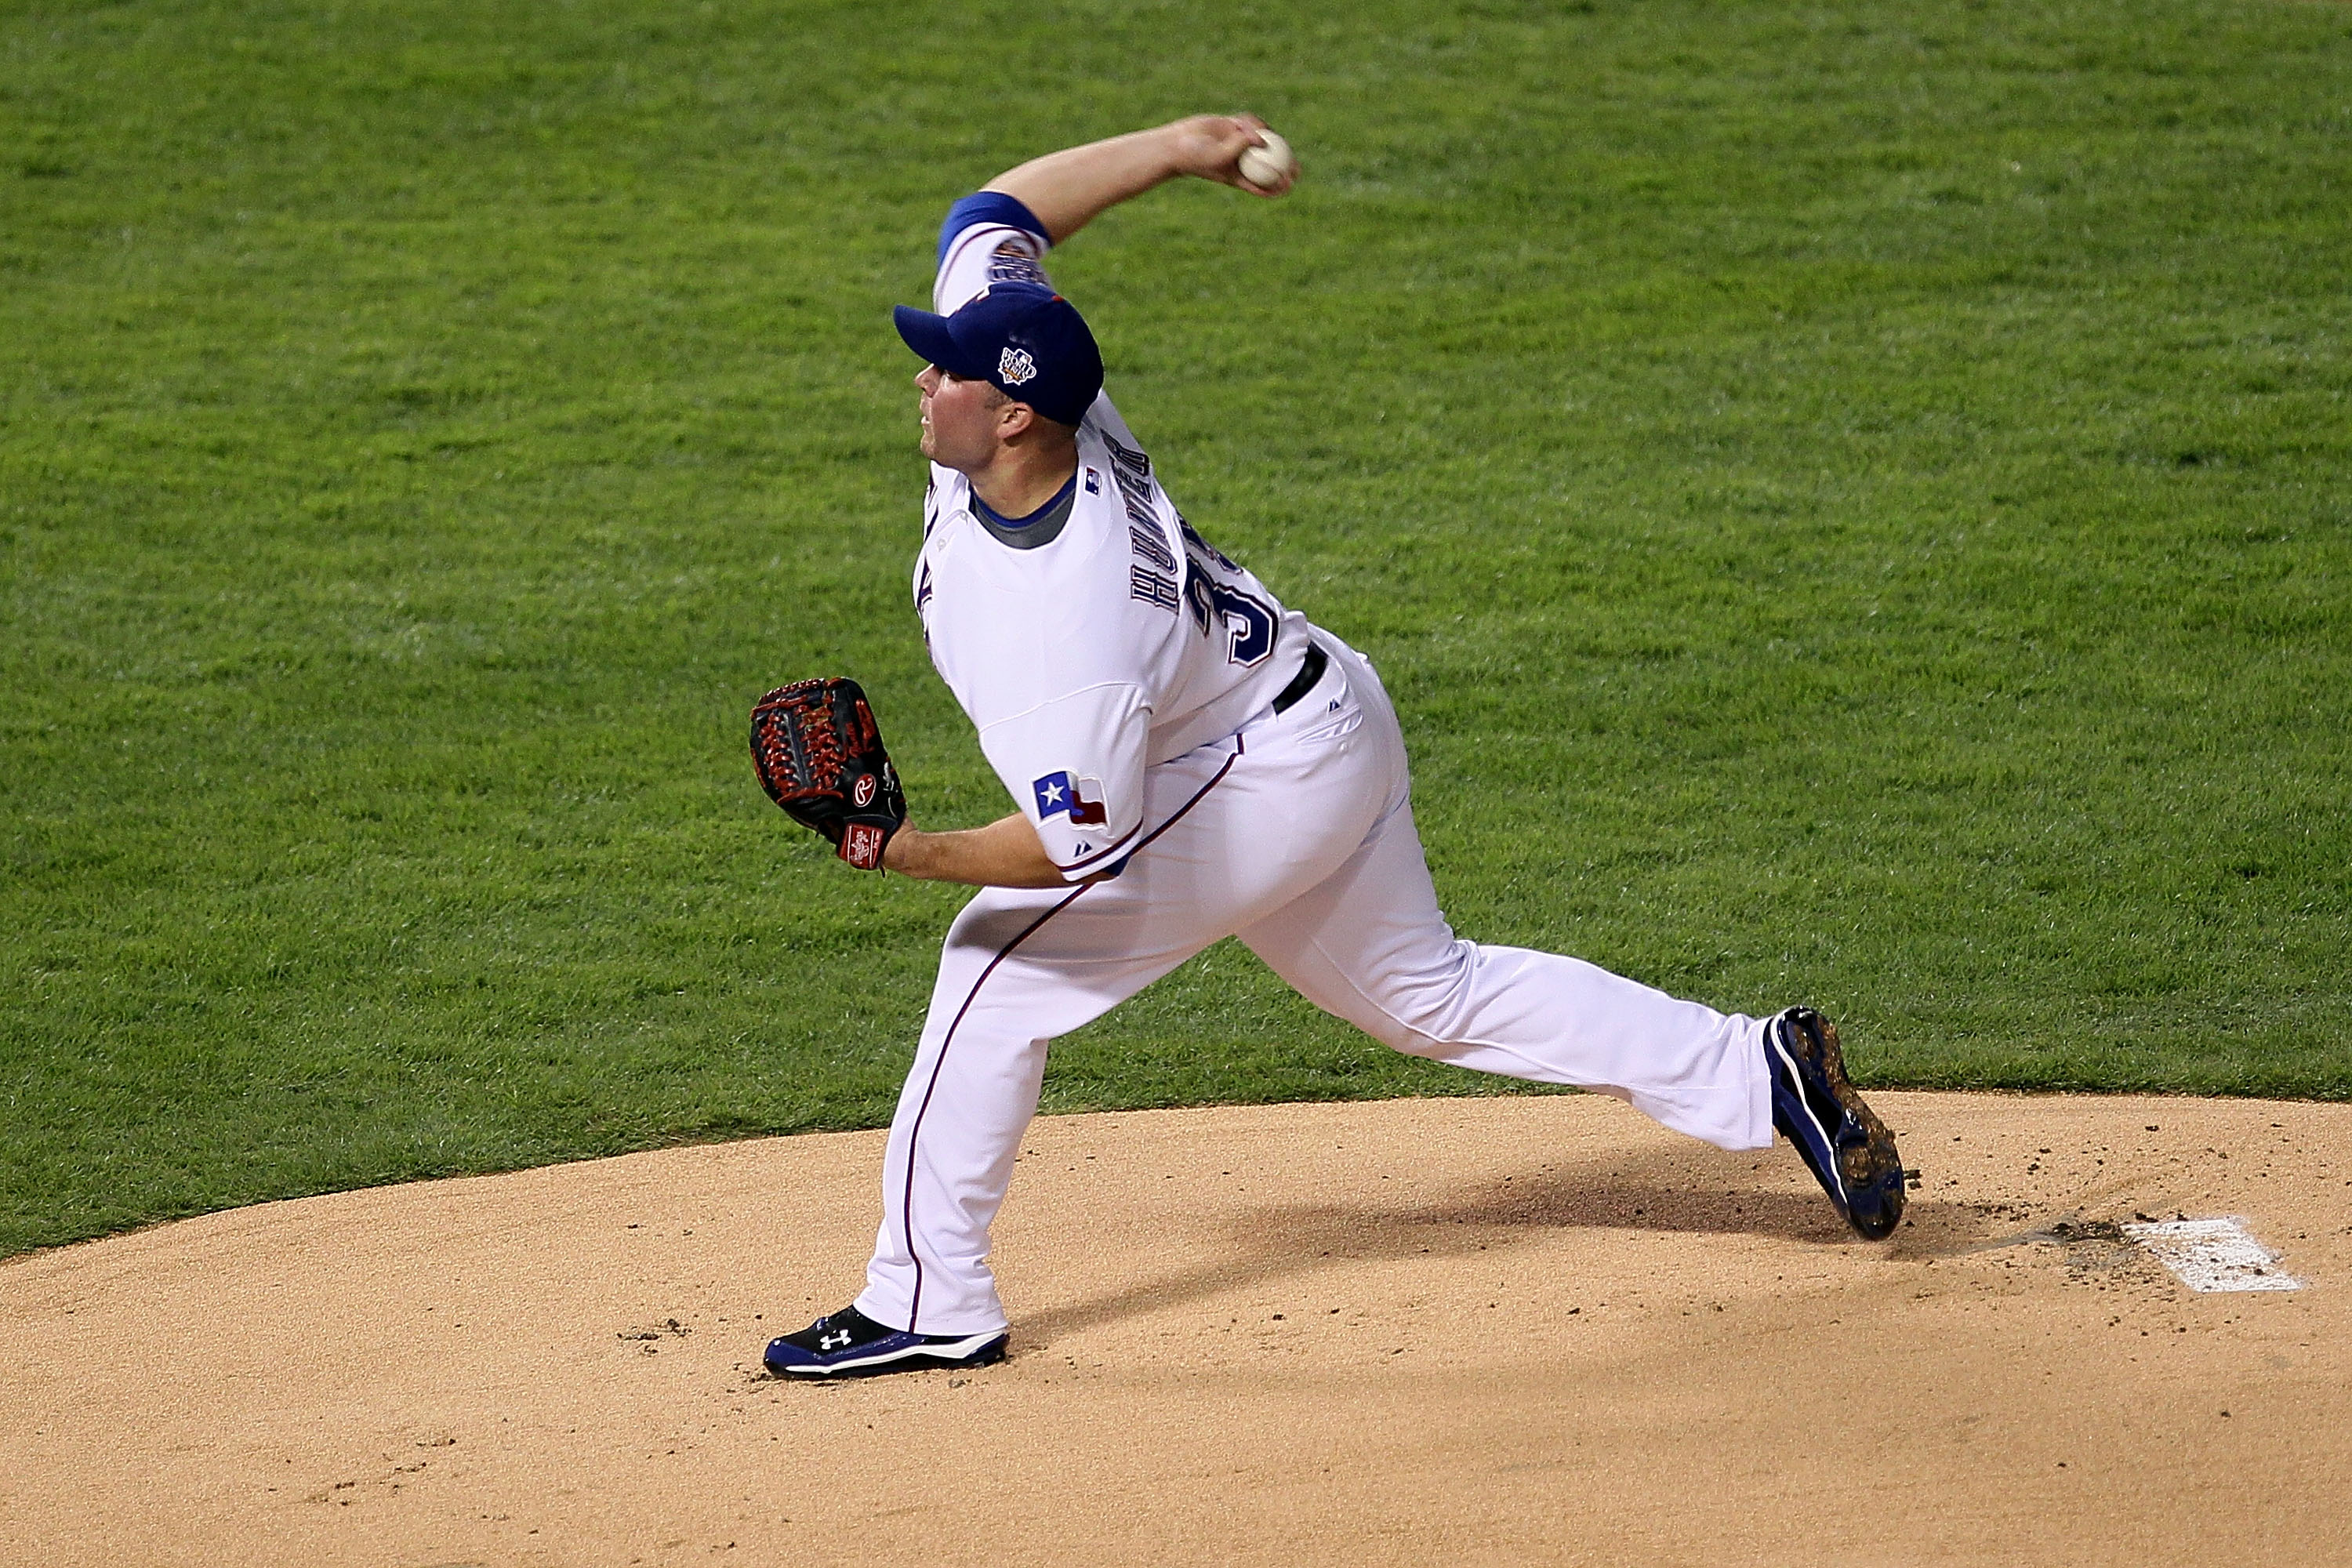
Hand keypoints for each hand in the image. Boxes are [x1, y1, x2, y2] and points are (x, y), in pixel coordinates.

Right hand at [1160, 114, 1294, 196]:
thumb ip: (1239, 146)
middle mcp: (1241, 160)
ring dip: (1264, 136)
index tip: (1290, 186)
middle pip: (1269, 163)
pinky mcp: (1233, 128)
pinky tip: (1249, 122)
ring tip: (1259, 133)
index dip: (1277, 187)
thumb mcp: (1219, 156)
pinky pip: (1251, 124)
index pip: (1262, 185)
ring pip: (1262, 140)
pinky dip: (1252, 122)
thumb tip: (1261, 138)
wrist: (1179, 144)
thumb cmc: (1197, 156)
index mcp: (1238, 176)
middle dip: (1285, 167)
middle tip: (1297, 169)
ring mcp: (1239, 143)